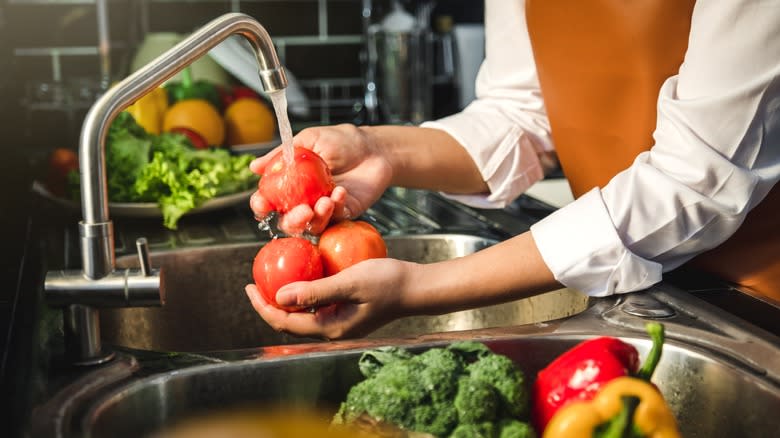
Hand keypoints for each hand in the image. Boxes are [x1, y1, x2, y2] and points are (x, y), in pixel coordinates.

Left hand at [245, 257, 410, 338]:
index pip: (285, 322)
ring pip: (303, 313)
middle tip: (254, 281)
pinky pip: (317, 304)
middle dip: (269, 303)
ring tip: (273, 277)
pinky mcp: (347, 312)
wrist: (417, 287)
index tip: (248, 286)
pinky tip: (303, 272)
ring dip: (286, 297)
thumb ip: (315, 291)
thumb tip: (278, 298)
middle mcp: (332, 329)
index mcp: (330, 328)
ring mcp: (340, 322)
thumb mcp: (350, 282)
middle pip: (290, 321)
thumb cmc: (388, 282)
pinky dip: (304, 290)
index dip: (262, 306)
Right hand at [249, 124, 392, 234]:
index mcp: (291, 184)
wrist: (374, 148)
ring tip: (325, 201)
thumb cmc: (342, 141)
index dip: (261, 205)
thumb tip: (253, 166)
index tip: (262, 203)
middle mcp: (304, 201)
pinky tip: (340, 192)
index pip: (269, 201)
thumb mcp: (309, 140)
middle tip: (302, 210)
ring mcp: (324, 210)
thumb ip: (281, 154)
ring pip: (312, 226)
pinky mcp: (344, 214)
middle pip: (288, 222)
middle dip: (291, 221)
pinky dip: (336, 208)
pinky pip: (335, 219)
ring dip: (316, 218)